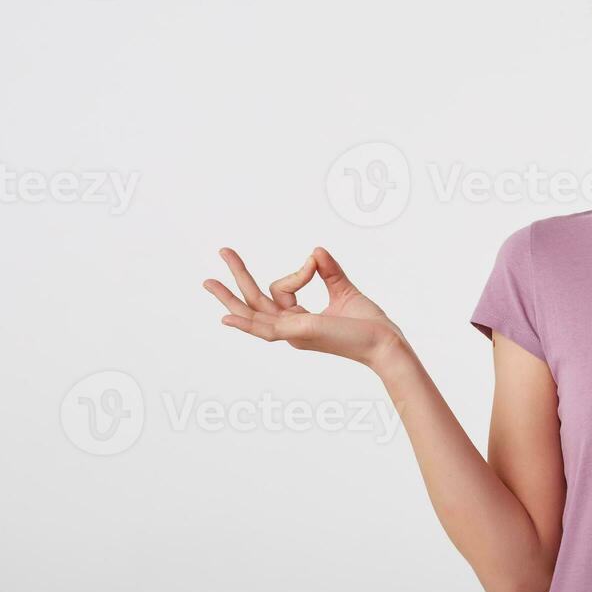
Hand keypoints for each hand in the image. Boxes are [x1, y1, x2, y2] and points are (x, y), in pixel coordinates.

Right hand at [203, 246, 407, 366]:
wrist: (384, 341)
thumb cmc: (368, 323)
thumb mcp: (344, 290)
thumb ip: (328, 271)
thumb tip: (315, 251)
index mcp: (298, 320)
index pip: (280, 289)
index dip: (297, 271)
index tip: (314, 260)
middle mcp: (291, 328)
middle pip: (254, 300)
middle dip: (237, 276)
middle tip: (222, 250)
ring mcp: (292, 332)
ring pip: (252, 312)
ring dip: (229, 296)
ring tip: (207, 281)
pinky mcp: (299, 333)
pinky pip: (266, 329)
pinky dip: (245, 324)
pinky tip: (226, 318)